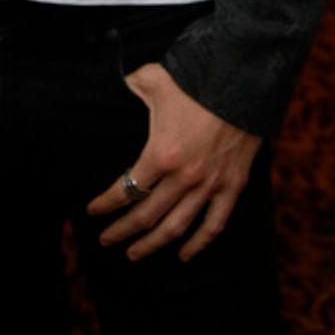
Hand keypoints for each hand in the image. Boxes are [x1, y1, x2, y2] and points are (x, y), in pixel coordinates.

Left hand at [86, 62, 260, 261]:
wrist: (243, 80)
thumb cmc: (194, 79)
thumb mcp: (152, 79)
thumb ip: (129, 87)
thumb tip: (114, 85)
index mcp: (161, 154)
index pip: (127, 189)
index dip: (106, 204)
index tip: (92, 211)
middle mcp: (185, 177)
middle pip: (147, 216)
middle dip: (122, 231)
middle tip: (106, 240)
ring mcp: (210, 185)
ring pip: (177, 228)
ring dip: (153, 244)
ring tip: (134, 254)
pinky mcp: (233, 187)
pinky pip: (214, 226)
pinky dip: (198, 244)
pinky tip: (184, 255)